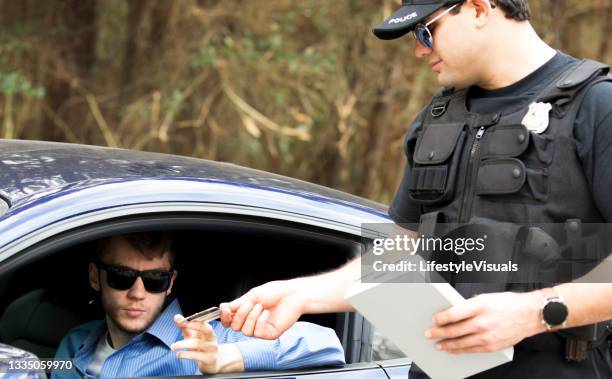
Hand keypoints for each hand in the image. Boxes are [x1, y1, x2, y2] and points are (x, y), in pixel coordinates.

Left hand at [171, 315, 220, 373]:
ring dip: (183, 344)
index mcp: (209, 331)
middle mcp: (212, 339)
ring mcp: (212, 349)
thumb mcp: (193, 337)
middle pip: (206, 330)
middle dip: (195, 326)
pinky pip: (197, 356)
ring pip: (197, 344)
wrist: (212, 362)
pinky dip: (186, 355)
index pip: (204, 323)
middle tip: (182, 325)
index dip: (196, 320)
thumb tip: (176, 317)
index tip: (185, 320)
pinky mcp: (209, 359)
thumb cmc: (201, 347)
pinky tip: (178, 355)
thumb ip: (185, 327)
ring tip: (173, 346)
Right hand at [220, 280, 305, 338]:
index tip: (226, 310)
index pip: (229, 320)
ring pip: (245, 331)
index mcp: (246, 312)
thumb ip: (237, 304)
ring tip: (260, 307)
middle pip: (234, 327)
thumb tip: (221, 307)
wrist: (292, 294)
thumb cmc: (275, 292)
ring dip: (251, 317)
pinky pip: (257, 333)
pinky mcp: (269, 334)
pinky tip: (267, 313)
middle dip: (240, 315)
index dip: (225, 317)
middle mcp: (251, 322)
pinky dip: (260, 321)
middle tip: (250, 304)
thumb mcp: (252, 296)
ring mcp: (260, 329)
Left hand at [425, 291, 545, 353]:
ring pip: (461, 343)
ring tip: (438, 344)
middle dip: (439, 333)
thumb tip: (453, 312)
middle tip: (429, 334)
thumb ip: (469, 305)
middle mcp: (483, 322)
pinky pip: (471, 350)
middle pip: (454, 330)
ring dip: (447, 344)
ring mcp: (488, 336)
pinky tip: (453, 350)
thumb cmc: (508, 303)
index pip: (454, 314)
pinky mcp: (492, 346)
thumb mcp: (486, 297)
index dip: (441, 318)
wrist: (530, 314)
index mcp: (479, 306)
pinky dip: (460, 350)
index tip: (433, 320)